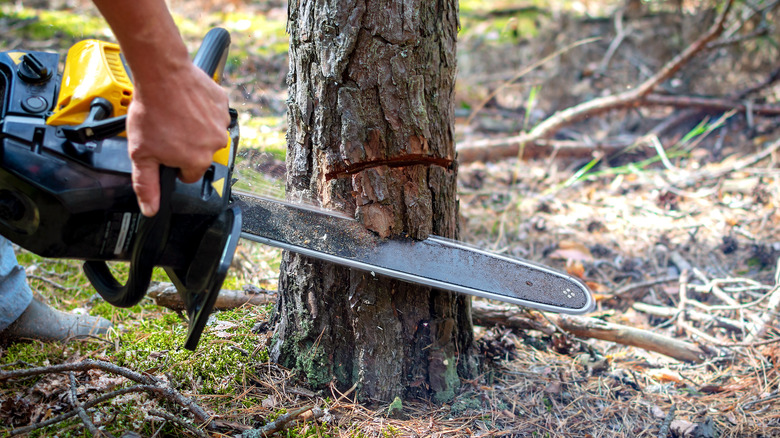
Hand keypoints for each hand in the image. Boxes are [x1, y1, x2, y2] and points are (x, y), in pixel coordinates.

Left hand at [126, 61, 229, 216]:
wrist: (161, 74)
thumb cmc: (151, 111)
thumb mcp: (141, 153)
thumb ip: (146, 184)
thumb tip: (151, 210)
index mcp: (197, 161)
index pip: (189, 174)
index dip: (174, 164)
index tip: (164, 149)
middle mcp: (214, 144)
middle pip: (200, 154)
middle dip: (186, 145)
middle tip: (167, 128)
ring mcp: (221, 123)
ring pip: (208, 133)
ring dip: (195, 127)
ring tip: (175, 114)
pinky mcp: (222, 104)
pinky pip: (214, 113)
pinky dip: (203, 110)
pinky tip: (186, 103)